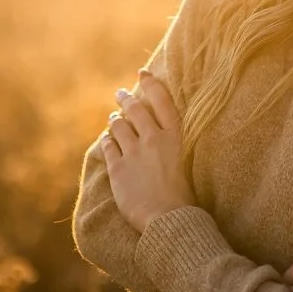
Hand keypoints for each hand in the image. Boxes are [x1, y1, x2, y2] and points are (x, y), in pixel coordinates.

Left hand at [101, 70, 194, 232]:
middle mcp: (154, 139)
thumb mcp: (186, 162)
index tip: (143, 72)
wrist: (169, 219)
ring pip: (118, 125)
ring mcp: (134, 153)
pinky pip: (108, 146)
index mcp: (175, 137)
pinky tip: (107, 140)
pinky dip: (107, 140)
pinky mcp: (118, 168)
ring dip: (115, 120)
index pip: (162, 101)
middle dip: (126, 98)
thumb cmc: (184, 197)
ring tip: (113, 119)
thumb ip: (172, 145)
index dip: (151, 83)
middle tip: (120, 93)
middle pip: (136, 109)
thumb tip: (159, 132)